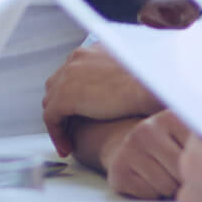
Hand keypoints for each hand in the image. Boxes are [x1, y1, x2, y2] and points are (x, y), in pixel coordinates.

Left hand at [42, 45, 160, 155]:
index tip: (81, 113)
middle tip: (72, 128)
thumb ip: (118, 75)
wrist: (149, 85)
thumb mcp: (130, 70)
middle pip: (57, 86)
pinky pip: (51, 119)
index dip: (73, 96)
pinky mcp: (65, 97)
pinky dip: (57, 134)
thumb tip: (121, 89)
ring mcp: (67, 78)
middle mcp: (74, 60)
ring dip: (59, 122)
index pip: (71, 74)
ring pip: (52, 103)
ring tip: (69, 141)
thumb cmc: (149, 81)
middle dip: (62, 108)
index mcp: (89, 52)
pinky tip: (67, 148)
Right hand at [102, 109, 191, 199]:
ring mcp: (129, 148)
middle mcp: (146, 128)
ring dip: (169, 190)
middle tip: (179, 174)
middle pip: (182, 172)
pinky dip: (153, 195)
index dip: (201, 166)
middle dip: (185, 181)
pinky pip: (148, 195)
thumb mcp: (191, 140)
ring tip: (164, 177)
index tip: (199, 163)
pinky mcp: (117, 170)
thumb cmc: (172, 151)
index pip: (199, 154)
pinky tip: (148, 182)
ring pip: (166, 187)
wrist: (132, 152)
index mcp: (170, 117)